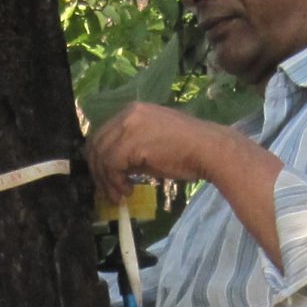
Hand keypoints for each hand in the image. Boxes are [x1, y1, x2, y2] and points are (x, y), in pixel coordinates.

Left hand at [84, 101, 229, 207]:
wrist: (209, 150)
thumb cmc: (188, 151)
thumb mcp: (153, 145)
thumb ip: (132, 151)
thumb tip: (116, 169)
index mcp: (133, 111)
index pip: (104, 133)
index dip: (100, 158)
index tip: (106, 178)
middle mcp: (128, 114)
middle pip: (97, 143)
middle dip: (98, 171)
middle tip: (108, 191)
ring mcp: (128, 126)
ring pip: (102, 155)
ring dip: (107, 180)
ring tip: (119, 195)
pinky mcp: (131, 142)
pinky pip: (111, 164)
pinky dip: (115, 181)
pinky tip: (128, 190)